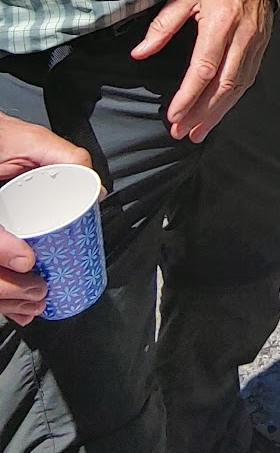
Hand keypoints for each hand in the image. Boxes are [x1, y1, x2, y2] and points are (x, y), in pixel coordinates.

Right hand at [0, 115, 92, 324]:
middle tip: (41, 290)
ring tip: (36, 303)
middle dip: (9, 288)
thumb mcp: (29, 140)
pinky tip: (21, 313)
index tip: (28, 261)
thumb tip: (97, 192)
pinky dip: (4, 302)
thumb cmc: (3, 139)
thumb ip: (62, 156)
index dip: (1, 249)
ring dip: (7, 300)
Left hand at [131, 0, 273, 142]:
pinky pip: (247, 80)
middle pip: (223, 86)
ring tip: (199, 132)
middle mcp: (242, 38)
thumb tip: (140, 52)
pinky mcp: (261, 48)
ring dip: (217, 113)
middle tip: (182, 133)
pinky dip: (232, 100)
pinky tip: (219, 112)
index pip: (204, 69)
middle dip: (201, 114)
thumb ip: (162, 24)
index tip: (173, 116)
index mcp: (221, 23)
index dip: (188, 96)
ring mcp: (255, 45)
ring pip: (238, 88)